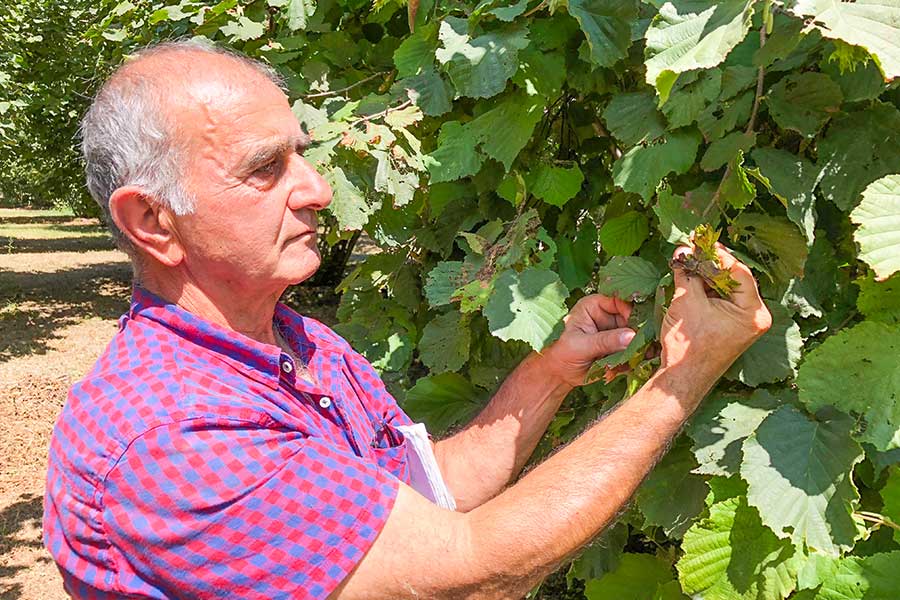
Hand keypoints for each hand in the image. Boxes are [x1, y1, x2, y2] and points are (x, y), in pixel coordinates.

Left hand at [539, 294, 634, 387]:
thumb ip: (605, 341)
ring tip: (642, 356)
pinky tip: (636, 363)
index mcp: (593, 306)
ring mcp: (615, 331)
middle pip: (632, 317)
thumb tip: (631, 336)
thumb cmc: (562, 353)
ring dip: (640, 346)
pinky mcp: (620, 346)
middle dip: (639, 331)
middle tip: (647, 344)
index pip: (618, 300)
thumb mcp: (581, 346)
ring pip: (636, 334)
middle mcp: (607, 315)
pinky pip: (635, 348)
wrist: (560, 373)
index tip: (637, 326)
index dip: (630, 310)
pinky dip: (637, 356)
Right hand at [660, 243, 770, 387]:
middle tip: (693, 248)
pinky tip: (691, 278)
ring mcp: (744, 323)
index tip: (701, 243)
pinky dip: (707, 289)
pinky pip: (722, 301)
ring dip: (707, 275)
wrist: (681, 380)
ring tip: (688, 261)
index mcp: (753, 313)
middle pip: (735, 279)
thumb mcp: (687, 302)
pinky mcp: (731, 327)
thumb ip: (687, 273)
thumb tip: (682, 251)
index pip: (740, 273)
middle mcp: (755, 317)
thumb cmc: (688, 347)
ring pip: (727, 289)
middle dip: (711, 264)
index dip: (719, 255)